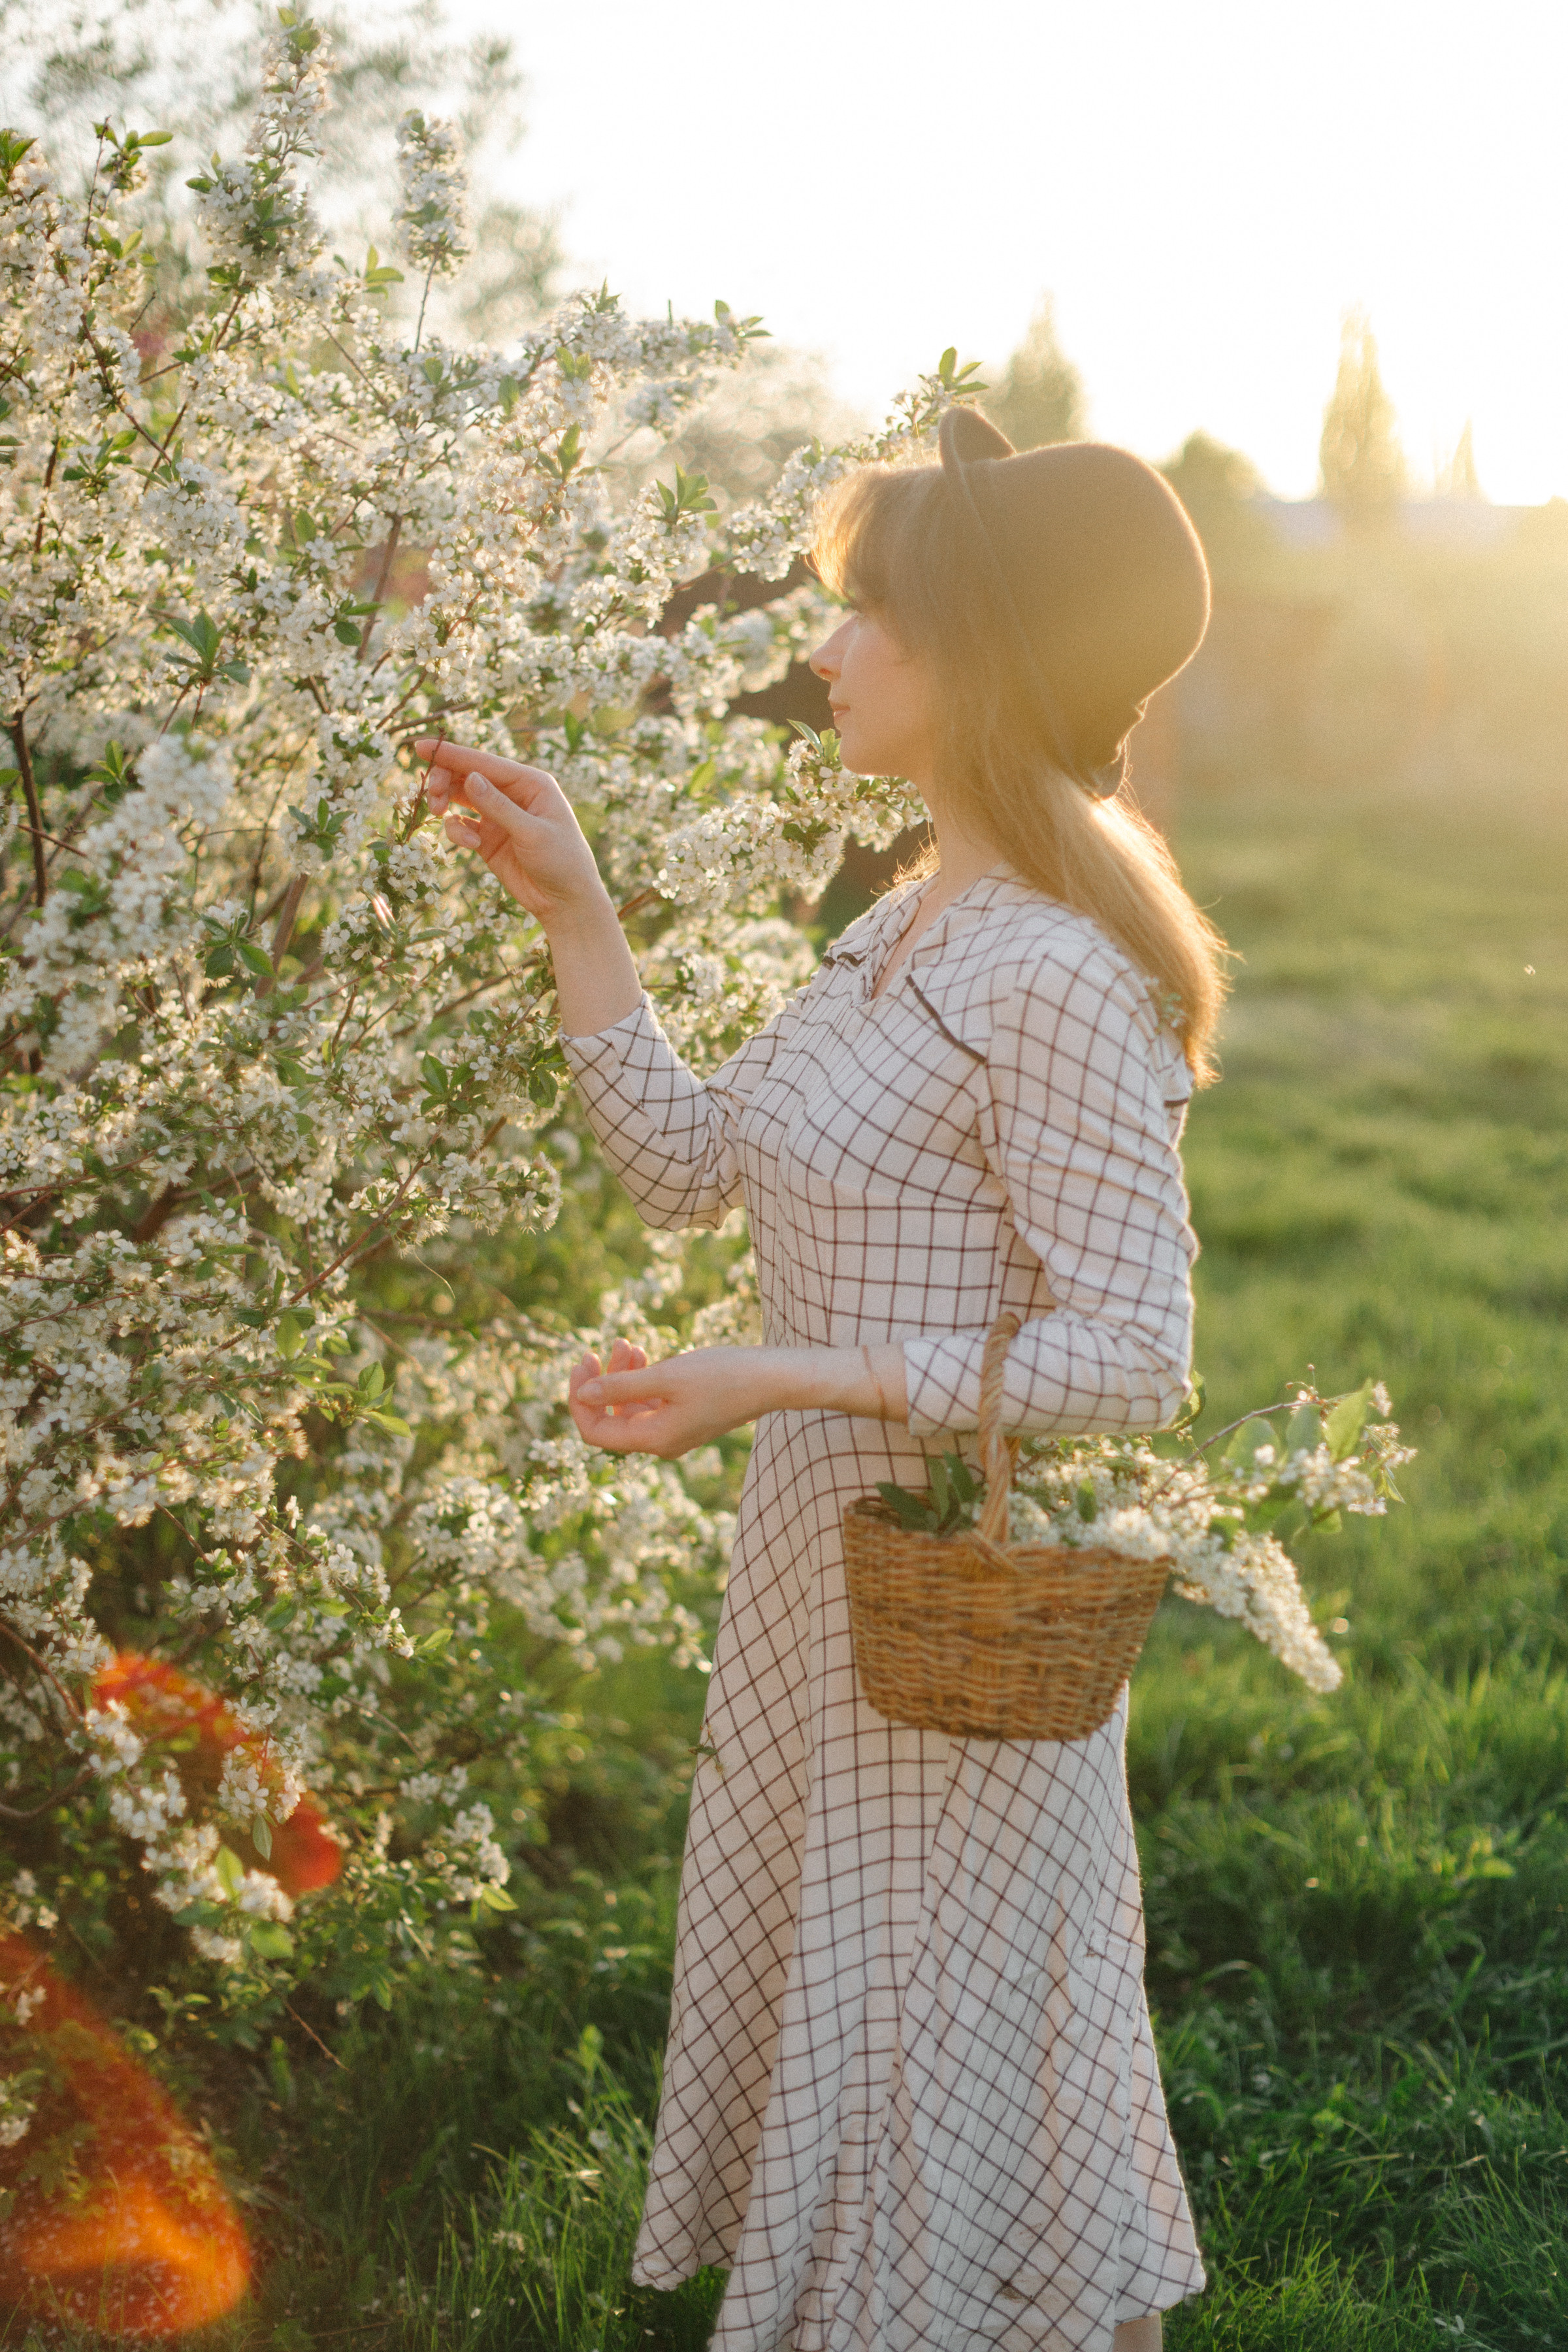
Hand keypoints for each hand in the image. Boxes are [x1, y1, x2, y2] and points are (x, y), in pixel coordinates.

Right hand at [415, 737, 607, 926]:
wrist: (565, 902)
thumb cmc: (562, 862)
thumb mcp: (532, 833)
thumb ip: (498, 807)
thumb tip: (469, 778)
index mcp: (531, 783)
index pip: (485, 762)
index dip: (451, 753)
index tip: (419, 747)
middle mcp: (513, 794)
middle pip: (467, 774)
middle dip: (444, 780)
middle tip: (431, 796)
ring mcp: (498, 815)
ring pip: (459, 796)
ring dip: (444, 802)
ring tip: (437, 813)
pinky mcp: (487, 838)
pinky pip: (461, 824)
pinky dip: (457, 831)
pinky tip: (470, 844)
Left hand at [569, 1343, 767, 1458]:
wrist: (773, 1378)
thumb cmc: (724, 1375)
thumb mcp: (667, 1376)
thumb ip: (621, 1386)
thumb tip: (583, 1394)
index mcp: (654, 1439)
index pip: (596, 1431)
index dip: (580, 1400)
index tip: (581, 1364)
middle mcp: (661, 1442)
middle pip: (611, 1417)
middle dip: (601, 1381)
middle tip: (601, 1347)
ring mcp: (674, 1430)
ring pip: (630, 1406)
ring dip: (621, 1375)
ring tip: (627, 1344)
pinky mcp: (686, 1416)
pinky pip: (650, 1402)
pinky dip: (641, 1379)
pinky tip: (642, 1354)